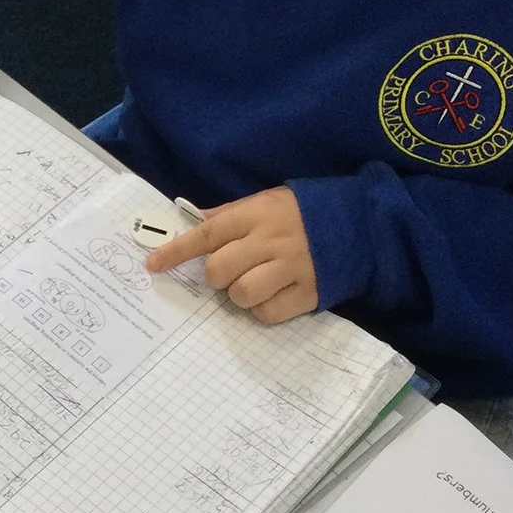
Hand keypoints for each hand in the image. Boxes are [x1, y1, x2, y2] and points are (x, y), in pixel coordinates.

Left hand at [145, 186, 318, 322]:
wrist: (360, 224)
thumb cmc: (304, 212)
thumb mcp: (267, 200)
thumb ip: (230, 213)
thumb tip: (193, 222)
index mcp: (257, 214)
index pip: (207, 234)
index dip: (176, 251)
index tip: (152, 265)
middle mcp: (271, 241)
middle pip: (219, 270)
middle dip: (216, 276)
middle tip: (230, 271)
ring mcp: (291, 268)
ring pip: (240, 295)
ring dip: (238, 295)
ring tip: (253, 283)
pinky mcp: (308, 293)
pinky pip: (267, 313)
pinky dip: (262, 309)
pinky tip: (273, 295)